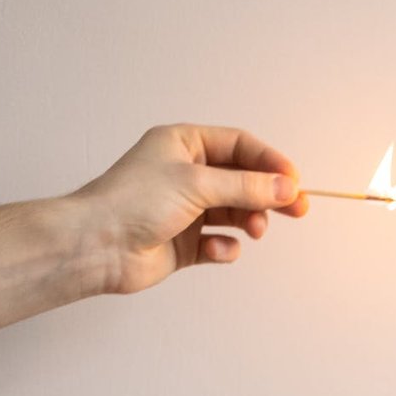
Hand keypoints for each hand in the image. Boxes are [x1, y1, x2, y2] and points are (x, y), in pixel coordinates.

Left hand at [72, 124, 308, 294]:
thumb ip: (247, 186)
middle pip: (243, 180)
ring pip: (236, 212)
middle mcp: (186, 174)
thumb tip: (288, 188)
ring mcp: (186, 209)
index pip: (239, 146)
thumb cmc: (134, 201)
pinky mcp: (185, 242)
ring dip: (250, 221)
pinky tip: (215, 250)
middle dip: (270, 195)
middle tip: (299, 209)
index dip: (269, 161)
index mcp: (184, 145)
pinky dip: (225, 247)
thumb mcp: (197, 184)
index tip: (294, 182)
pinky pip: (220, 242)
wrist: (96, 246)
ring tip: (255, 230)